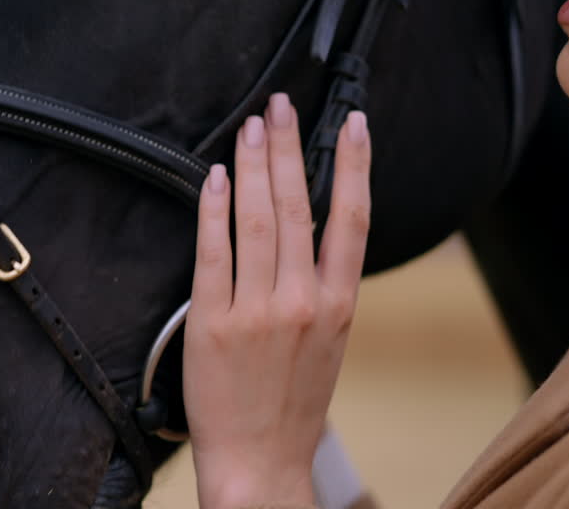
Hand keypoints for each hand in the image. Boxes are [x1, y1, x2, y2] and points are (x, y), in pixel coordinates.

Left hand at [183, 93, 371, 508]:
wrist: (260, 463)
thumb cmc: (293, 404)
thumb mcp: (330, 341)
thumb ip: (323, 286)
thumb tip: (312, 228)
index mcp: (338, 305)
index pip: (352, 219)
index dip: (355, 164)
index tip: (353, 122)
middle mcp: (302, 301)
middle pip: (298, 205)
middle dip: (288, 147)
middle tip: (280, 106)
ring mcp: (256, 311)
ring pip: (258, 220)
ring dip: (253, 166)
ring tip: (250, 127)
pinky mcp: (213, 322)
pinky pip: (212, 253)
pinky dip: (214, 210)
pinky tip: (215, 178)